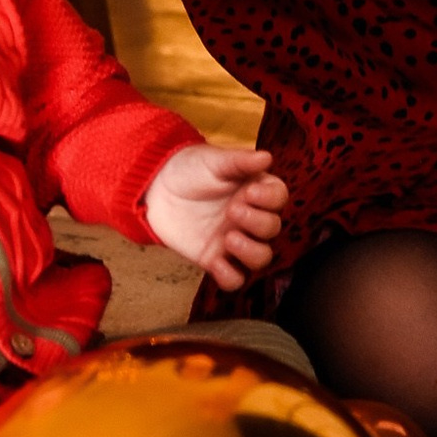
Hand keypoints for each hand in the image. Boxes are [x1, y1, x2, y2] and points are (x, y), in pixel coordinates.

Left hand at [145, 141, 289, 290]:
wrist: (157, 188)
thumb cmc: (191, 169)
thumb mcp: (215, 160)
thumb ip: (240, 161)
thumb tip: (266, 157)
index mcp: (256, 190)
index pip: (279, 198)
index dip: (270, 199)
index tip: (249, 192)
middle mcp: (251, 218)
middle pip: (272, 229)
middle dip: (257, 222)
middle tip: (232, 211)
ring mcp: (234, 241)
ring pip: (261, 258)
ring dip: (251, 251)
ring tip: (228, 238)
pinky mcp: (215, 259)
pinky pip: (234, 278)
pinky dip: (231, 277)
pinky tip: (217, 263)